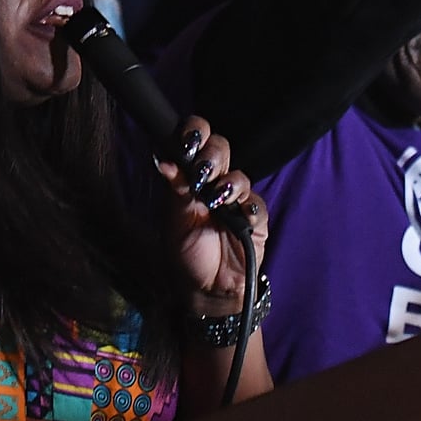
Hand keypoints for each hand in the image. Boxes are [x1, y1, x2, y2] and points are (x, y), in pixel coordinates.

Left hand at [158, 119, 268, 314]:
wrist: (207, 288)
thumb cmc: (186, 252)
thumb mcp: (175, 221)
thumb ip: (176, 189)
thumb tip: (164, 160)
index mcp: (191, 176)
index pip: (197, 140)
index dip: (196, 132)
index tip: (189, 141)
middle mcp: (214, 181)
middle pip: (220, 148)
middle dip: (212, 155)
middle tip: (202, 171)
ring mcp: (237, 198)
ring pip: (239, 175)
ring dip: (228, 183)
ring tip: (216, 201)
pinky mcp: (255, 218)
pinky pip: (255, 205)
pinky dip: (247, 209)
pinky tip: (240, 218)